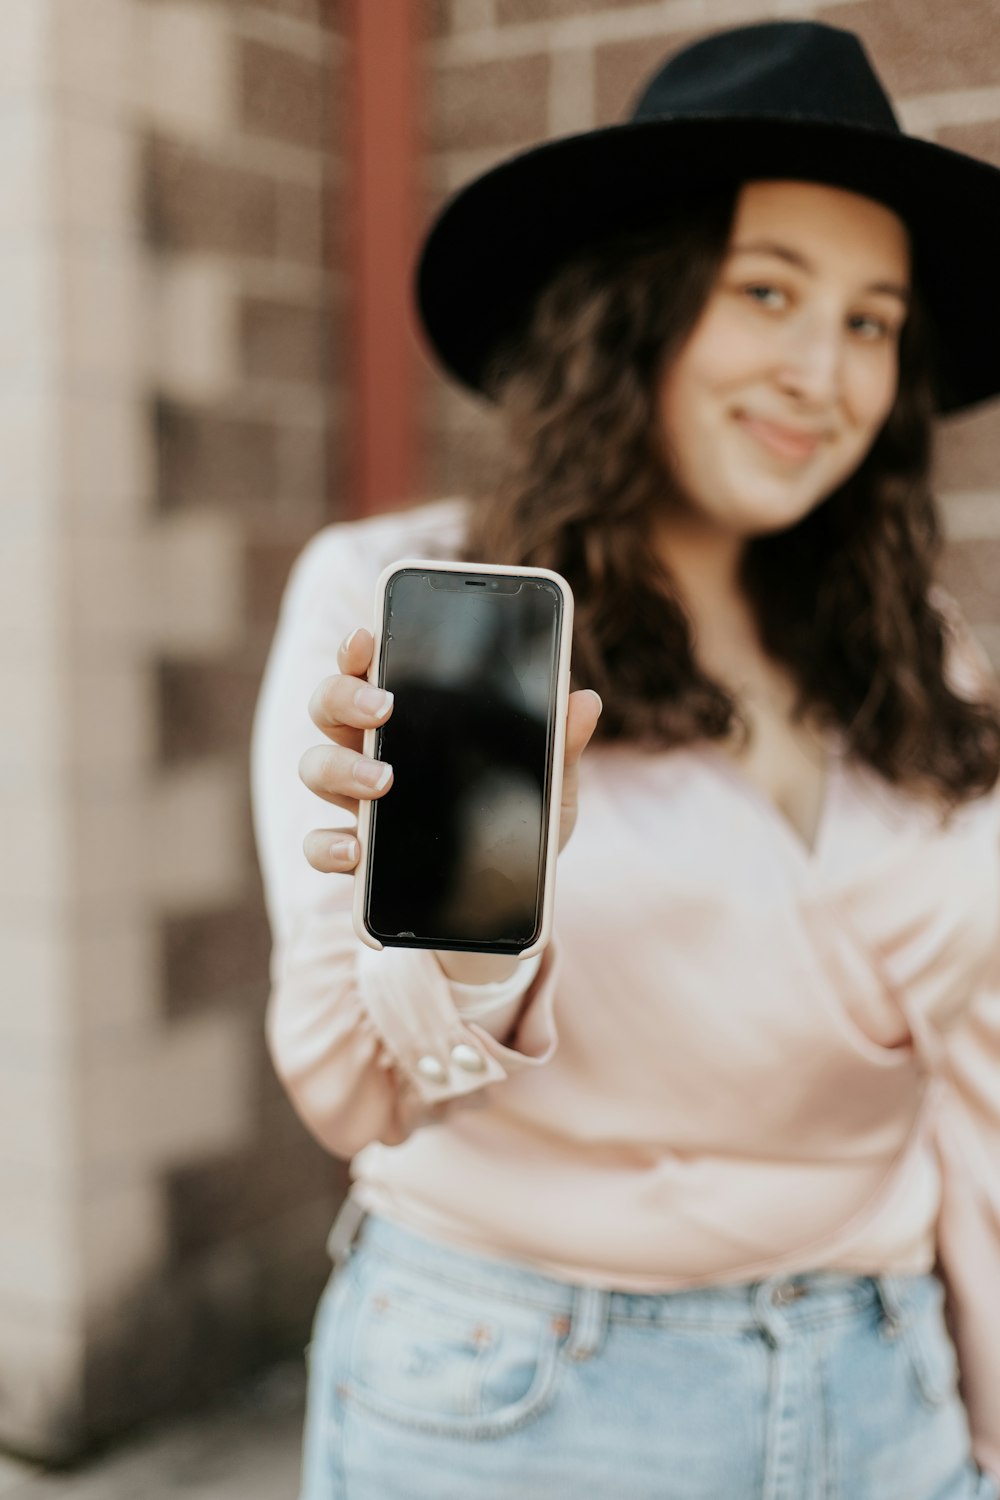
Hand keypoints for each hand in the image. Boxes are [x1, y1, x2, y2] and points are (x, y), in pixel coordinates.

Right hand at [299, 625, 601, 974]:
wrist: (504, 906)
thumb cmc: (518, 826)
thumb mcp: (550, 787)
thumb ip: (561, 745)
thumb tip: (584, 700)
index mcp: (415, 721)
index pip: (373, 669)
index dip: (359, 648)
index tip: (367, 635)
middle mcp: (373, 753)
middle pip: (329, 706)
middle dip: (345, 697)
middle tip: (383, 708)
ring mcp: (358, 804)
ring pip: (316, 766)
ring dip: (341, 769)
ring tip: (383, 783)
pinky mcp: (355, 858)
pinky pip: (317, 845)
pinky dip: (327, 846)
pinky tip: (356, 852)